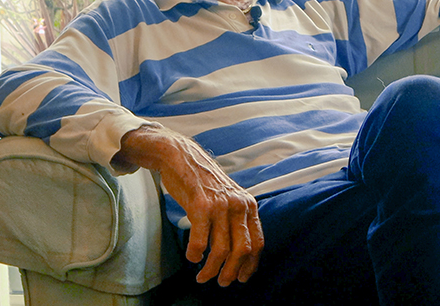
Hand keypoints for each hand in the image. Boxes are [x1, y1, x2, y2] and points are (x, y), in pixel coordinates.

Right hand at [114, 125, 263, 285]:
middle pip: (242, 250)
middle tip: (221, 282)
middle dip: (232, 271)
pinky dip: (196, 255)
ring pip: (221, 249)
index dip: (250, 264)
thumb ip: (235, 220)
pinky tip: (192, 257)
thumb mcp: (228, 198)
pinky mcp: (201, 205)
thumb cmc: (203, 182)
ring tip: (203, 276)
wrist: (182, 157)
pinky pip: (201, 240)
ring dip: (211, 269)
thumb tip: (238, 252)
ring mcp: (221, 205)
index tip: (242, 277)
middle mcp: (239, 205)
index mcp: (249, 205)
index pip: (257, 242)